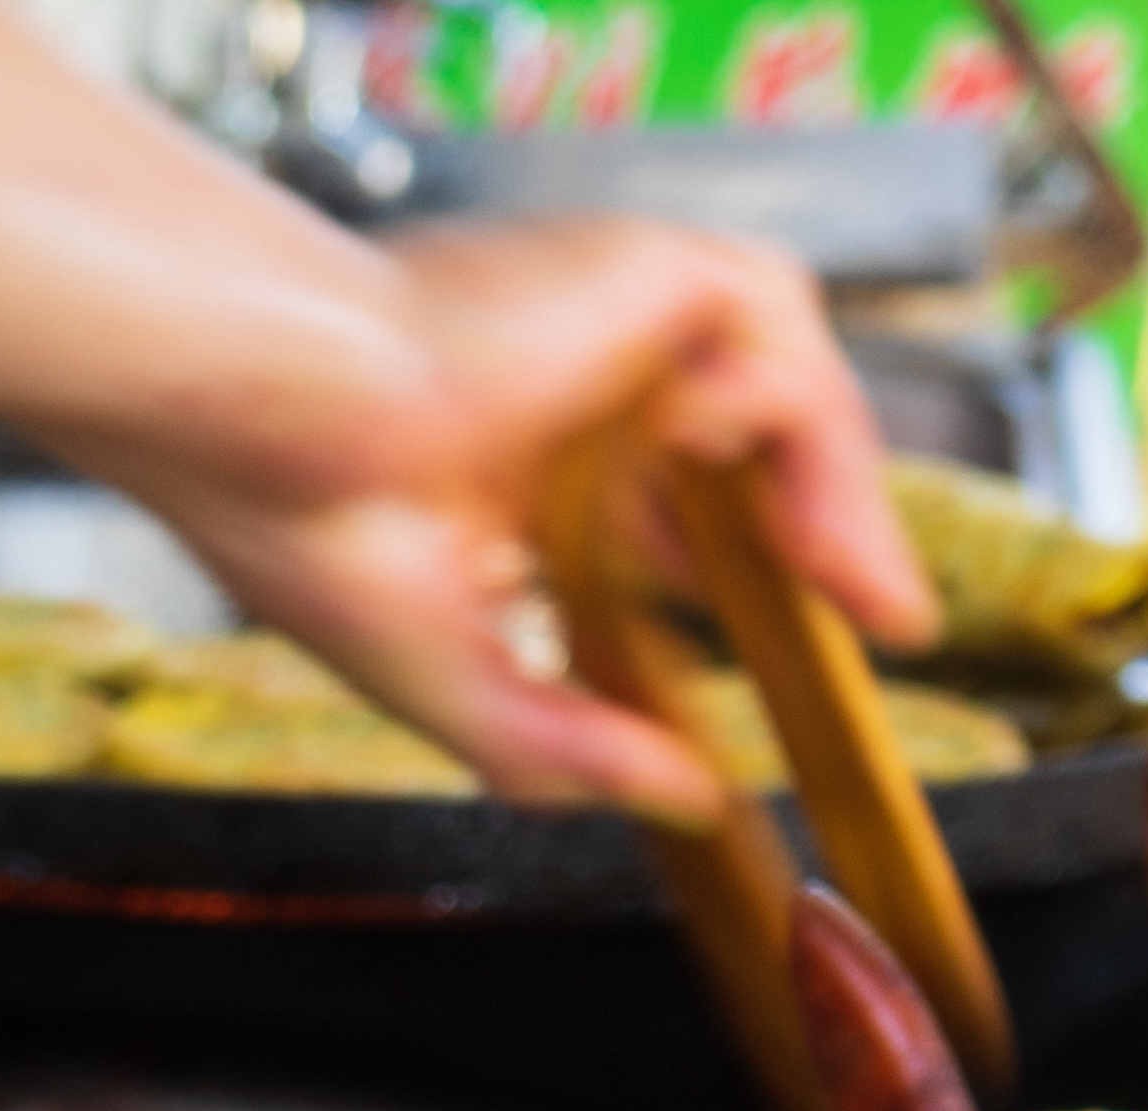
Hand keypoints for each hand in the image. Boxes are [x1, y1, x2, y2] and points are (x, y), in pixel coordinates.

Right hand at [107, 216, 931, 817]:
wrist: (264, 420)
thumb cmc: (292, 516)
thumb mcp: (452, 680)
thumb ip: (565, 748)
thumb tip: (691, 803)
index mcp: (525, 475)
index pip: (679, 522)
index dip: (760, 583)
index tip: (831, 649)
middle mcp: (578, 391)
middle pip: (753, 456)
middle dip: (830, 537)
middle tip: (883, 621)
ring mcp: (613, 329)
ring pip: (782, 386)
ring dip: (836, 480)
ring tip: (850, 579)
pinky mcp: (642, 270)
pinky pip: (772, 321)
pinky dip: (786, 399)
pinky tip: (749, 473)